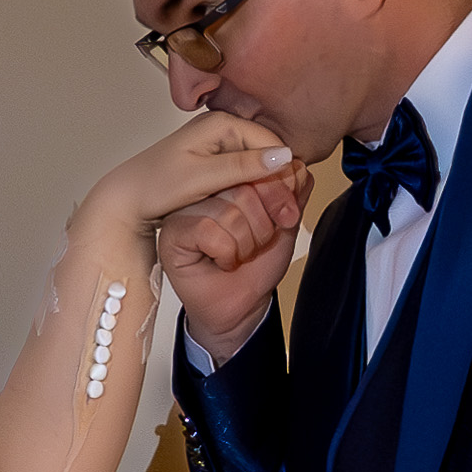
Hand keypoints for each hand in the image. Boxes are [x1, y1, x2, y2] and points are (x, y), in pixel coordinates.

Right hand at [97, 114, 301, 360]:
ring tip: (238, 255)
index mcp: (230, 178)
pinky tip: (221, 261)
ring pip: (227, 211)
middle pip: (243, 188)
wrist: (243, 306)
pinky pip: (208, 231)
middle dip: (262, 226)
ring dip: (244, 244)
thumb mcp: (285, 222)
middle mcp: (205, 188)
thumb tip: (298, 166)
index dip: (279, 194)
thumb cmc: (256, 265)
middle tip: (254, 245)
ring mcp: (186, 209)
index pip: (258, 166)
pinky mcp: (173, 233)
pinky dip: (226, 253)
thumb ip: (293, 192)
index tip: (285, 218)